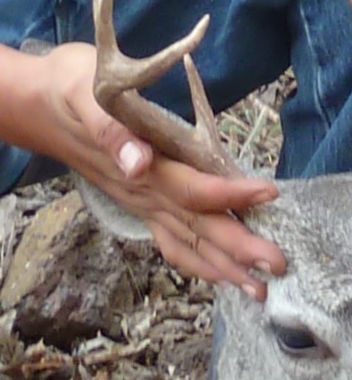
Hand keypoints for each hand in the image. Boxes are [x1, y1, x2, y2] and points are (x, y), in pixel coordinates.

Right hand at [37, 44, 285, 297]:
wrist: (44, 106)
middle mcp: (146, 194)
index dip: (232, 193)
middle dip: (240, 249)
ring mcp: (143, 205)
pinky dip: (202, 262)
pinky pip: (174, 243)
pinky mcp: (143, 208)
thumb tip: (139, 162)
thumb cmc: (77, 90)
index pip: (194, 188)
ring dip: (225, 268)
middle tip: (279, 265)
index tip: (270, 193)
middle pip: (199, 227)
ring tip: (260, 289)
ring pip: (189, 243)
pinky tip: (227, 276)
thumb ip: (115, 132)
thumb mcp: (91, 97)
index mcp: (143, 168)